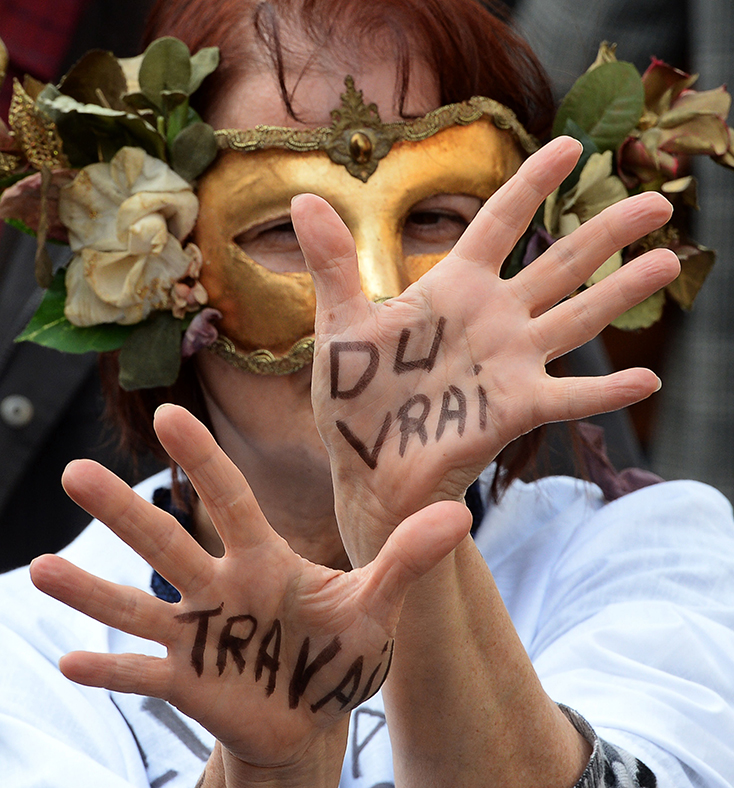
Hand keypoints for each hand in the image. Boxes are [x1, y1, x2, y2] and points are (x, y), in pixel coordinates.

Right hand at [30, 405, 470, 770]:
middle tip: (74, 472)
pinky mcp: (188, 682)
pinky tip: (69, 664)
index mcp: (265, 559)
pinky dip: (110, 670)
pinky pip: (143, 674)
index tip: (167, 414)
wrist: (313, 710)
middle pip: (170, 543)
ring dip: (91, 589)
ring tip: (39, 568)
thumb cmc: (338, 650)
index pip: (230, 499)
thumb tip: (459, 513)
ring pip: (140, 604)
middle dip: (125, 511)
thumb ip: (407, 558)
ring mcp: (199, 635)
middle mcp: (222, 587)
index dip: (203, 459)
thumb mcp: (376, 604)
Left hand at [293, 136, 679, 561]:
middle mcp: (492, 318)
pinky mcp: (514, 409)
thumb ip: (333, 263)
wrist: (368, 465)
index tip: (572, 146)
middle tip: (657, 203)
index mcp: (453, 288)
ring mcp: (509, 362)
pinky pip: (568, 398)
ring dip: (622, 293)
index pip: (500, 222)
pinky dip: (605, 392)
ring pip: (577, 318)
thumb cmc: (356, 396)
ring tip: (669, 260)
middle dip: (608, 232)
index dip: (534, 183)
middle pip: (560, 263)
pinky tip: (647, 381)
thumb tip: (302, 197)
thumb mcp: (342, 325)